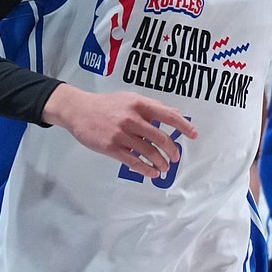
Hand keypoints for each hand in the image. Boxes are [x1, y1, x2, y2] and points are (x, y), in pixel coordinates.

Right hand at [44, 83, 198, 177]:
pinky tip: (152, 173)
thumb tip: (175, 114)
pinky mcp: (111, 147)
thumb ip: (152, 106)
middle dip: (172, 150)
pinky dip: (146, 169)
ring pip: (148, 152)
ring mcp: (121, 134)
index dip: (183, 126)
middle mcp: (132, 119)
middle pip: (160, 138)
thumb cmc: (106, 105)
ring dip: (160, 162)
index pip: (167, 115)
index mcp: (139, 104)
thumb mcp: (130, 99)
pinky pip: (133, 161)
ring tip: (164, 167)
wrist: (78, 110)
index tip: (193, 135)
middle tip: (175, 157)